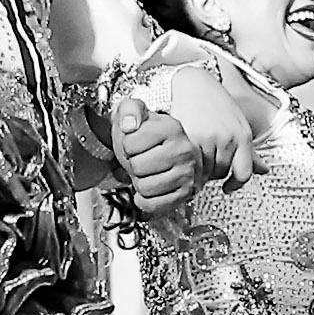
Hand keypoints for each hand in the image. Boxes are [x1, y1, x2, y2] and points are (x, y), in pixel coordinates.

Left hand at [111, 95, 201, 217]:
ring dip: (139, 182)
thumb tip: (128, 125)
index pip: (130, 143)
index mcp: (171, 128)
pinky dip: (145, 199)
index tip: (135, 143)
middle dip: (133, 164)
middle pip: (137, 167)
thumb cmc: (154, 137)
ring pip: (144, 187)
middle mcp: (183, 151)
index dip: (127, 145)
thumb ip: (129, 110)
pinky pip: (152, 204)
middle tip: (142, 159)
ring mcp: (186, 174)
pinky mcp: (185, 194)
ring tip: (148, 172)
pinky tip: (150, 188)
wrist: (181, 153)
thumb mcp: (138, 114)